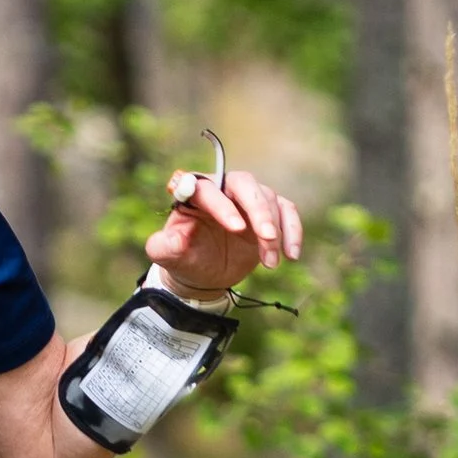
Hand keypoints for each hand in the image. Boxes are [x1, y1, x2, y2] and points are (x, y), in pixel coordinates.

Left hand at [147, 163, 303, 293]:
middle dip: (258, 209)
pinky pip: (287, 211)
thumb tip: (176, 237)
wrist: (204, 274)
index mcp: (193, 193)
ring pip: (269, 199)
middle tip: (266, 237)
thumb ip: (163, 247)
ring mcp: (247, 199)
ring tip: (269, 264)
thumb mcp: (167, 257)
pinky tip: (292, 255)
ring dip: (274, 231)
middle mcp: (222, 188)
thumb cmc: (184, 258)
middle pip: (244, 184)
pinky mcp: (268, 212)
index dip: (223, 206)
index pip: (208, 190)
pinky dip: (293, 231)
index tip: (236, 228)